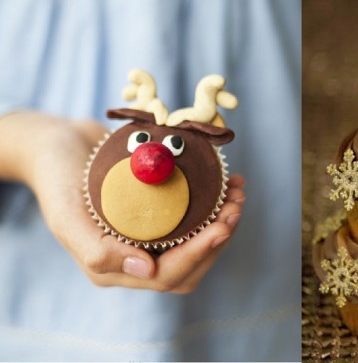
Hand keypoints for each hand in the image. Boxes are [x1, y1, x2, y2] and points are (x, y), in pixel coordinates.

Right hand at [0, 112, 244, 292]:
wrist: (58, 144)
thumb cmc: (57, 178)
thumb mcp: (67, 216)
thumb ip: (99, 253)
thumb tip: (148, 273)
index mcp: (114, 267)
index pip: (168, 275)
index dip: (200, 253)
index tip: (223, 225)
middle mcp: (136, 257)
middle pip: (191, 263)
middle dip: (219, 237)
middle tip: (236, 203)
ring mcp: (150, 235)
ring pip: (197, 241)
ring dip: (223, 220)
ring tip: (237, 191)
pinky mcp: (161, 213)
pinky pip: (194, 217)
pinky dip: (215, 203)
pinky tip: (227, 183)